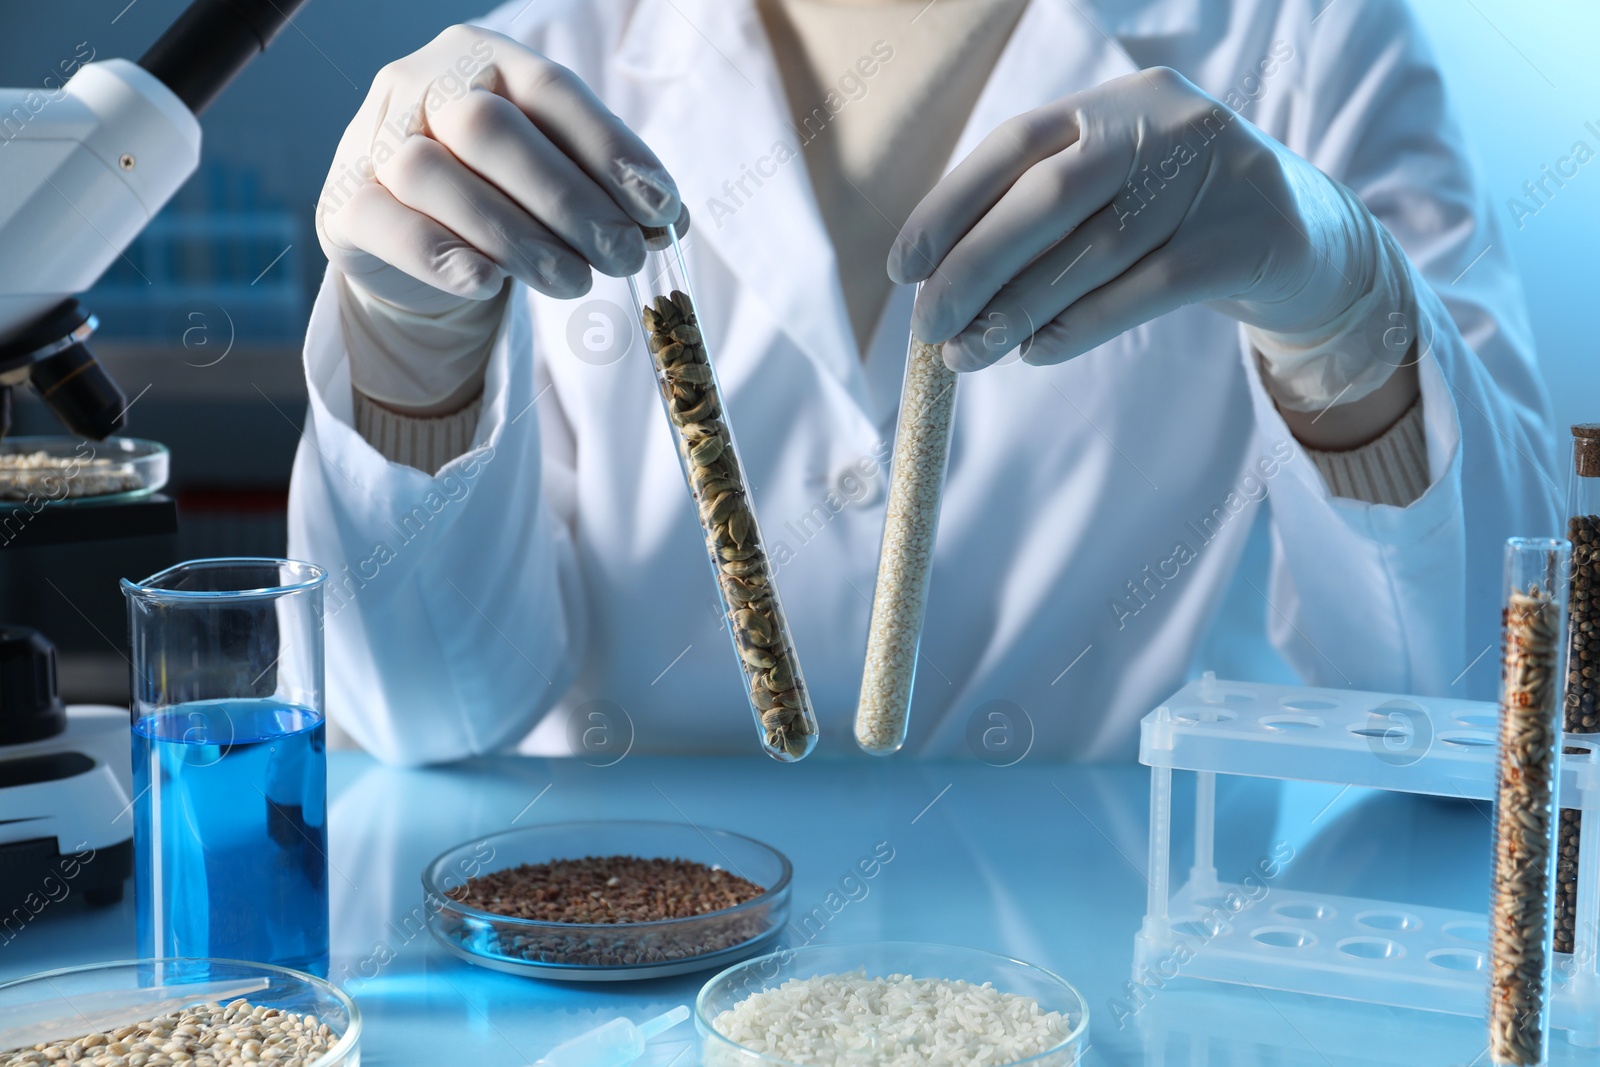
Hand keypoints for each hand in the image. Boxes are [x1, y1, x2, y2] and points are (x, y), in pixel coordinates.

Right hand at [316, 25, 679, 314]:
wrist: (418, 240)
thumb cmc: (503, 196)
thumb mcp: (559, 181)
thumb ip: (610, 193)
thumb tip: (671, 224)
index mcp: (486, 58)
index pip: (549, 90)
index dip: (609, 149)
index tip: (662, 208)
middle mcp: (422, 83)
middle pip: (488, 128)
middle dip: (567, 200)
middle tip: (624, 257)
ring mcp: (372, 139)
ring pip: (431, 174)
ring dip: (515, 236)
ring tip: (574, 283)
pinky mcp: (344, 204)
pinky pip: (384, 222)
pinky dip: (441, 255)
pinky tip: (487, 283)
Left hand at [890, 67, 1380, 374]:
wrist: (1307, 241)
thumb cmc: (1177, 224)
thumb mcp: (1112, 196)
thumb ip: (1039, 221)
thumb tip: (941, 287)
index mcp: (1115, 103)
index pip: (1016, 145)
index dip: (951, 207)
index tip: (903, 268)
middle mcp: (1164, 122)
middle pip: (1049, 197)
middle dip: (976, 266)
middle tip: (928, 327)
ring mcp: (1214, 174)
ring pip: (1095, 250)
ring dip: (1019, 310)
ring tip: (970, 355)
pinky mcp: (1248, 236)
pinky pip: (1148, 288)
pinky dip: (1083, 324)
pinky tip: (1039, 352)